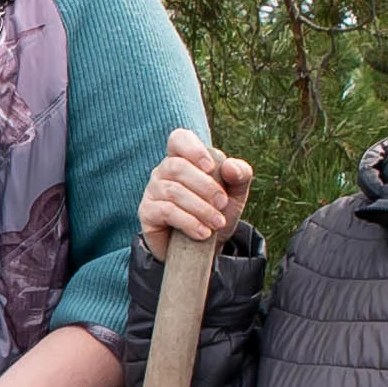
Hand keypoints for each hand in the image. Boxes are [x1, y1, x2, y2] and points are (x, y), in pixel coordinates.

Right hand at [139, 127, 250, 253]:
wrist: (204, 248)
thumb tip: (230, 167)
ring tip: (217, 223)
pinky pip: (166, 211)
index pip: (179, 138)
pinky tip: (203, 233)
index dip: (193, 148)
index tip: (211, 167)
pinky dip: (189, 222)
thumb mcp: (235, 194)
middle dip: (205, 186)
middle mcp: (163, 171)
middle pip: (177, 166)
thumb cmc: (217, 213)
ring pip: (173, 191)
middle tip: (222, 204)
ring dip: (201, 208)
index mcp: (183, 158)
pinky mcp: (147, 212)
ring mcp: (152, 191)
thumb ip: (240, 176)